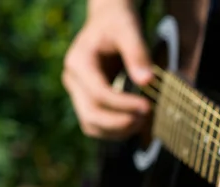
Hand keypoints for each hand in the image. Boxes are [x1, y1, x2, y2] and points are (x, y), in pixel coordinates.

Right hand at [62, 0, 151, 138]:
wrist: (107, 22)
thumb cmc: (118, 24)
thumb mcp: (129, 30)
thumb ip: (137, 54)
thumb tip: (147, 81)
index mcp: (78, 62)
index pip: (99, 93)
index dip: (123, 104)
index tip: (147, 107)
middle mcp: (72, 80)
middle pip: (90, 115)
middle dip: (119, 123)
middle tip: (145, 118)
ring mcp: (77, 93)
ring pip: (91, 126)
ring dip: (118, 131)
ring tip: (143, 121)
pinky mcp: (86, 101)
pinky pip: (97, 125)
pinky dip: (115, 130)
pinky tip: (135, 122)